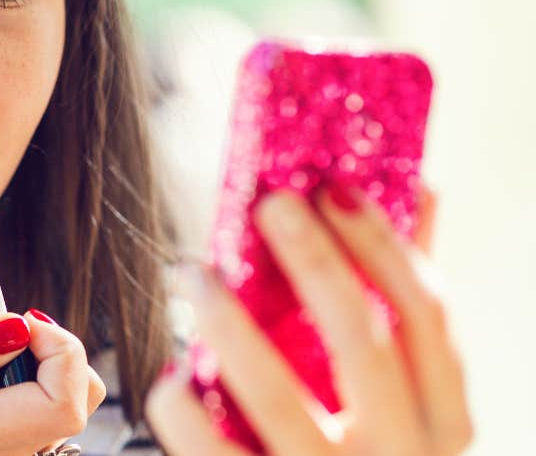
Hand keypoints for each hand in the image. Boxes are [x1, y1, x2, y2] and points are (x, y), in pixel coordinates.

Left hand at [145, 184, 473, 454]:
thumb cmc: (369, 450)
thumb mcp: (411, 394)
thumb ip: (407, 303)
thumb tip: (422, 190)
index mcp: (442, 419)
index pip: (424, 315)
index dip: (380, 244)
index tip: (331, 187)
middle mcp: (397, 454)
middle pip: (360, 343)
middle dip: (314, 263)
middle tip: (270, 204)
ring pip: (274, 395)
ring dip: (226, 321)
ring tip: (190, 271)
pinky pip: (210, 450)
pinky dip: (183, 405)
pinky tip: (172, 374)